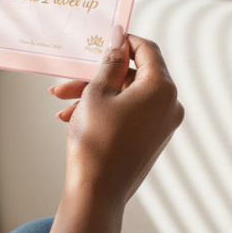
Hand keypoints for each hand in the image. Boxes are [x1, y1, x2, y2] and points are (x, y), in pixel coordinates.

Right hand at [40, 28, 182, 232]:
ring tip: (61, 104)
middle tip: (66, 81)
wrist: (97, 193)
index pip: (146, 49)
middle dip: (96, 76)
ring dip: (95, 95)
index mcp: (161, 88)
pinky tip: (72, 118)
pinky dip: (106, 111)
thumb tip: (119, 39)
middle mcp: (170, 104)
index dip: (123, 41)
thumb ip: (110, 62)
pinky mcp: (154, 139)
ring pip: (127, 96)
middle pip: (132, 75)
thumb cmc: (96, 140)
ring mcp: (164, 124)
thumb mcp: (97, 92)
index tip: (101, 40)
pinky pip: (130, 113)